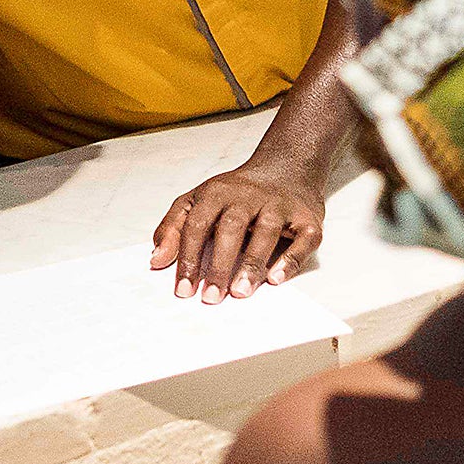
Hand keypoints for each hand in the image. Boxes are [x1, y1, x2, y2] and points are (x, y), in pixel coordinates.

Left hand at [150, 158, 324, 303]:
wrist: (287, 166)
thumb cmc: (238, 193)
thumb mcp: (198, 199)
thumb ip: (174, 227)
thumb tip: (156, 261)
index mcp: (218, 192)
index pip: (198, 224)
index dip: (189, 257)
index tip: (184, 289)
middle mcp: (250, 195)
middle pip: (231, 227)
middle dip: (220, 264)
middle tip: (211, 296)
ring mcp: (280, 205)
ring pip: (266, 231)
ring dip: (252, 263)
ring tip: (240, 292)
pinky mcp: (307, 218)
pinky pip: (303, 239)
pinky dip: (291, 259)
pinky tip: (276, 278)